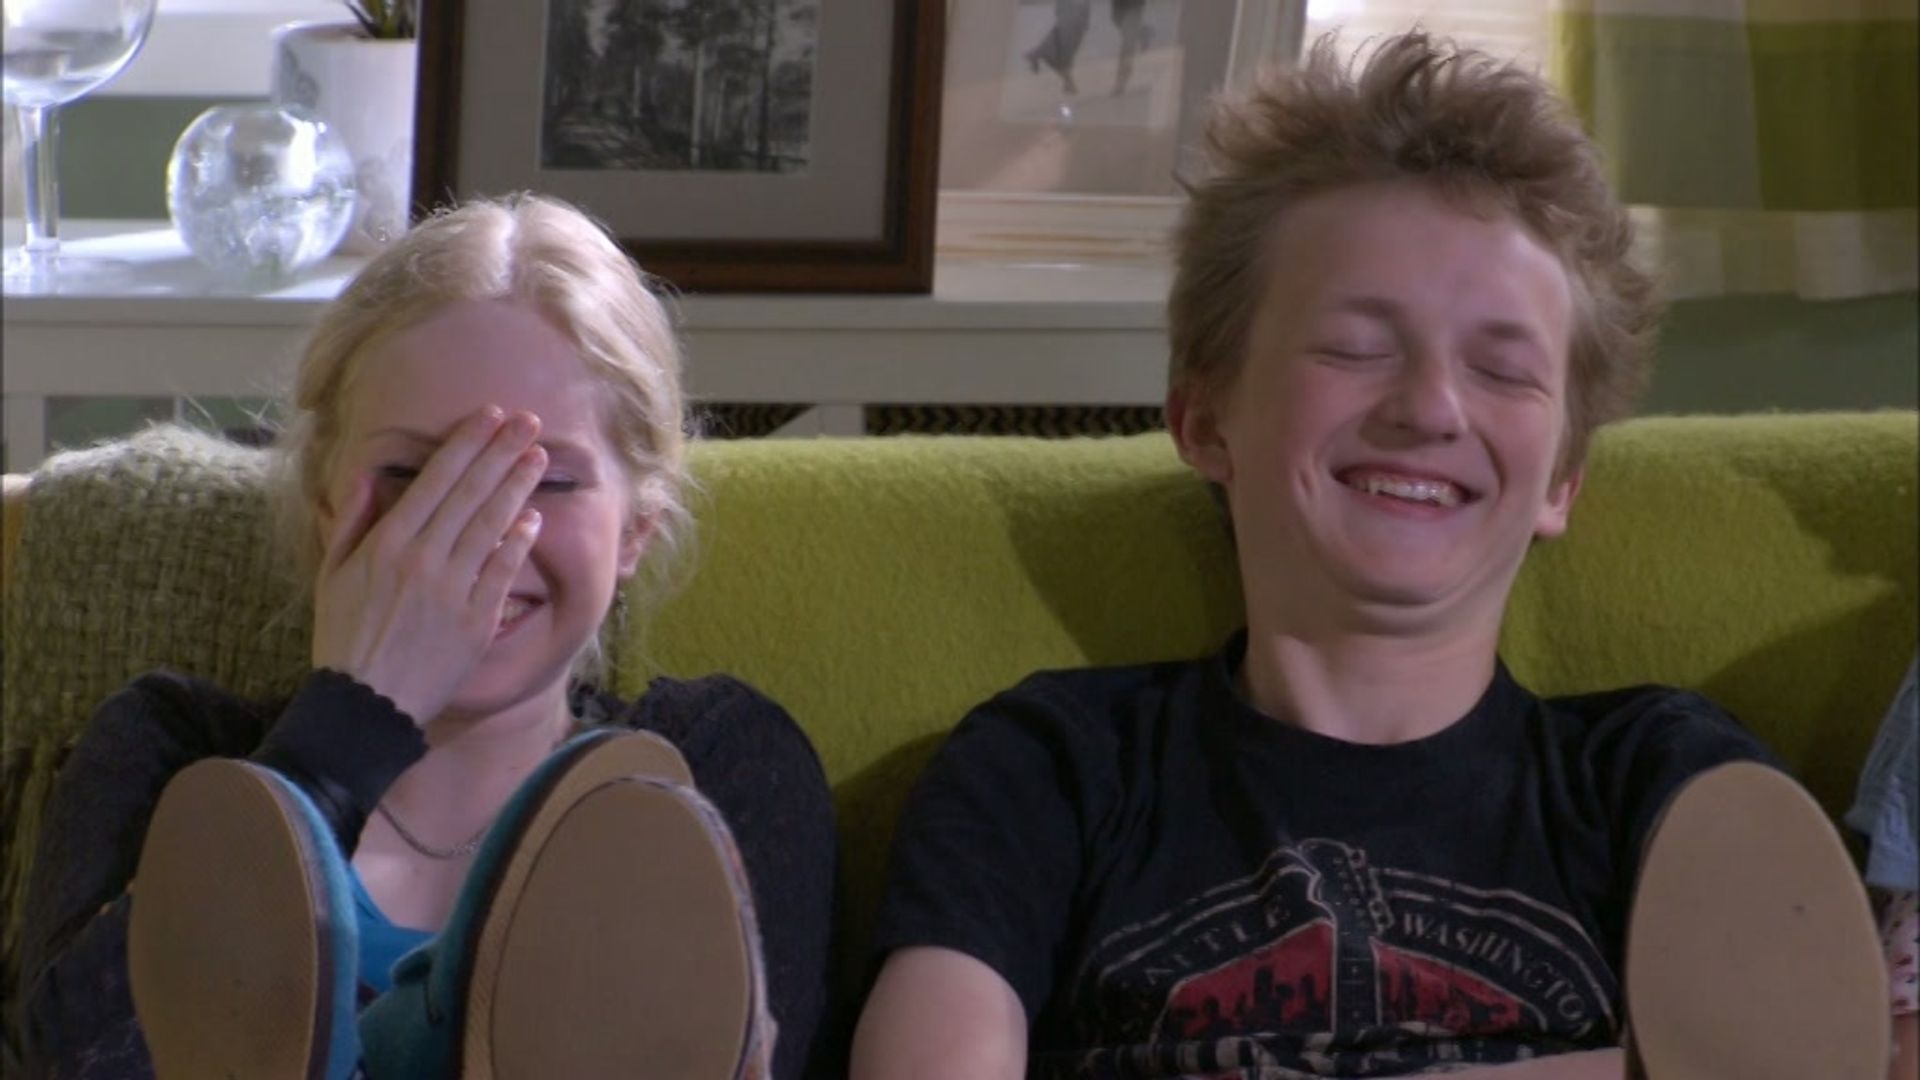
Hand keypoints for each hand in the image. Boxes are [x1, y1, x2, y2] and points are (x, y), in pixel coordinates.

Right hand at [311, 407, 546, 725]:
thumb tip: (371, 474)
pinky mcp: (477, 621)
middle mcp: (423, 560)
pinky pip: (503, 572)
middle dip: (501, 452)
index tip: (489, 416)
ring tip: (538, 457)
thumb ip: (352, 520)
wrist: (365, 705)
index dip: (466, 444)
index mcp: (386, 544)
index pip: (435, 479)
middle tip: (528, 421)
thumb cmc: (343, 637)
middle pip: (470, 493)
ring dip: (518, 486)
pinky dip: (518, 542)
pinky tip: (533, 517)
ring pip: (492, 525)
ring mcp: (453, 591)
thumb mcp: (331, 575)